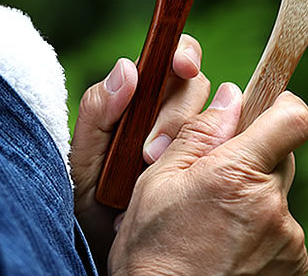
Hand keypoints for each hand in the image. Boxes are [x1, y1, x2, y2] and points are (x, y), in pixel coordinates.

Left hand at [70, 34, 210, 272]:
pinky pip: (223, 156)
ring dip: (188, 141)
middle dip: (175, 114)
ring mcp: (192, 143)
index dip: (184, 55)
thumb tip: (127, 68)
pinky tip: (179, 186)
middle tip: (148, 150)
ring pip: (212, 119)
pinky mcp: (206, 170)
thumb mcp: (83, 158)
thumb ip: (97, 112)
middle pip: (195, 88)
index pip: (171, 60)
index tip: (184, 67)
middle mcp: (169, 115)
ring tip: (153, 169)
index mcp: (140, 99)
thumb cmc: (90, 201)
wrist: (107, 251)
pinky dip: (205, 165)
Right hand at [108, 90, 307, 275]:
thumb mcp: (158, 181)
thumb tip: (231, 96)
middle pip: (281, 155)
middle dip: (252, 156)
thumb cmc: (153, 251)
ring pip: (276, 193)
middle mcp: (273, 205)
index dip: (282, 105)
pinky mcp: (294, 267)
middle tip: (215, 178)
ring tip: (214, 223)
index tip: (265, 107)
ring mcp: (288, 240)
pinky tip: (226, 246)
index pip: (292, 119)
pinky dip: (259, 230)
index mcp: (237, 173)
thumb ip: (199, 134)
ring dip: (253, 196)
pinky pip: (281, 229)